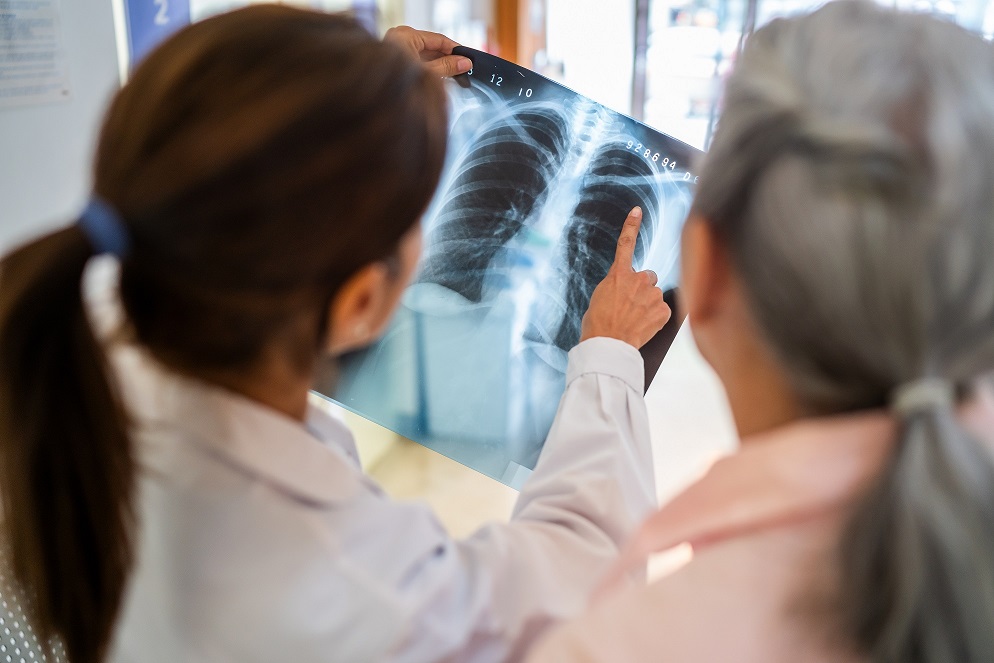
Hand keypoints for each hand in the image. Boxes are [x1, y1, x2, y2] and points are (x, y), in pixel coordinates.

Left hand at [384, 26, 472, 76]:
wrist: (375, 98)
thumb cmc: (394, 82)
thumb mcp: (427, 73)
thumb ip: (447, 67)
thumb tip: (464, 63)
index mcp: (406, 36)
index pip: (438, 39)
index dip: (454, 49)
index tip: (466, 57)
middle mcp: (400, 39)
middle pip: (432, 47)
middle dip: (447, 58)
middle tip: (463, 67)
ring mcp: (397, 50)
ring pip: (425, 55)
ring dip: (439, 64)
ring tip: (455, 74)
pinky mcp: (396, 61)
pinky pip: (417, 61)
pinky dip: (429, 68)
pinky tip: (440, 76)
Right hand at [580, 207, 671, 348]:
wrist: (608, 344)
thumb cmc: (598, 325)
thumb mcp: (600, 298)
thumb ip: (615, 287)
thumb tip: (624, 291)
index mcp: (618, 275)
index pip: (625, 244)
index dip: (631, 225)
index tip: (637, 211)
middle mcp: (638, 279)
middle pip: (647, 277)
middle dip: (643, 288)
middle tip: (631, 305)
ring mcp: (652, 294)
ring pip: (655, 294)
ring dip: (648, 304)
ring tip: (635, 319)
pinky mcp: (663, 309)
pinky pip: (662, 310)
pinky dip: (655, 318)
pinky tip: (644, 326)